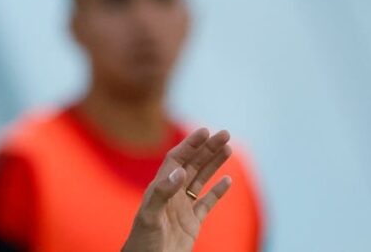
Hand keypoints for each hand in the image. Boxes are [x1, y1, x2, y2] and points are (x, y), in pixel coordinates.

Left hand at [121, 128, 232, 251]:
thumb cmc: (142, 241)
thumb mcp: (149, 215)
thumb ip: (162, 192)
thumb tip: (179, 171)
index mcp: (160, 187)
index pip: (177, 159)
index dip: (190, 144)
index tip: (205, 131)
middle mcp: (171, 193)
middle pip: (192, 164)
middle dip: (207, 148)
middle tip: (225, 133)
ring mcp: (182, 208)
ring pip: (201, 179)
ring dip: (214, 163)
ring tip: (228, 148)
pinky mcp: (191, 223)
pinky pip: (207, 203)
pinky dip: (218, 191)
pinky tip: (228, 180)